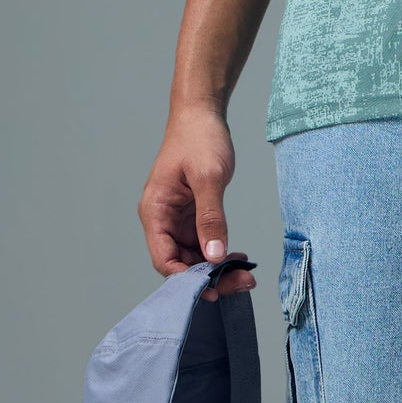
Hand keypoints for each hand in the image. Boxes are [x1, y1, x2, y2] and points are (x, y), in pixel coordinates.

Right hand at [138, 108, 256, 297]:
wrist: (201, 114)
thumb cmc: (199, 138)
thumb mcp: (208, 178)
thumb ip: (211, 218)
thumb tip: (214, 256)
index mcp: (155, 211)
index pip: (164, 259)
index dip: (187, 280)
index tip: (215, 288)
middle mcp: (162, 219)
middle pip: (179, 263)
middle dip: (208, 278)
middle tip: (242, 283)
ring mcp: (177, 219)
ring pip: (193, 257)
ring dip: (216, 269)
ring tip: (246, 275)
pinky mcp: (192, 215)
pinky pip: (203, 243)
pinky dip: (219, 254)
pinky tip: (240, 259)